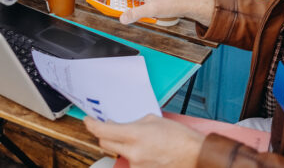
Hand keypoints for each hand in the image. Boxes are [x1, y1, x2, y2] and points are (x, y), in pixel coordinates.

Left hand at [84, 114, 203, 167]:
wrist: (195, 156)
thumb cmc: (179, 137)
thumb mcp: (154, 120)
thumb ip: (134, 122)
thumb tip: (119, 125)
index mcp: (135, 135)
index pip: (103, 130)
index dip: (91, 124)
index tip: (88, 120)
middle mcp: (133, 152)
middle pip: (105, 143)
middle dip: (103, 134)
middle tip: (109, 126)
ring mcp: (136, 165)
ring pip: (118, 152)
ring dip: (122, 145)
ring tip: (140, 140)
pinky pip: (130, 161)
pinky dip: (132, 154)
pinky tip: (145, 150)